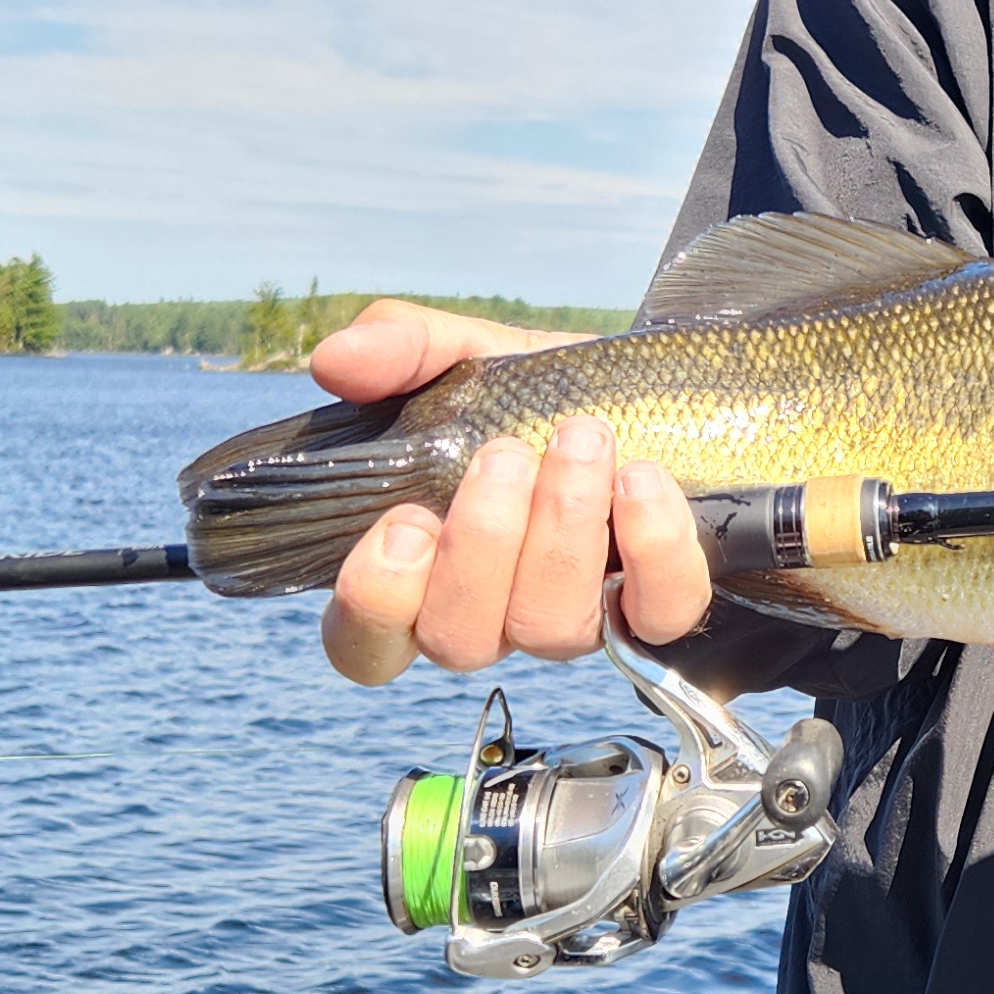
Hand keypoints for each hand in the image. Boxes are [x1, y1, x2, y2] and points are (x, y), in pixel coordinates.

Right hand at [310, 302, 713, 685]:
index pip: (364, 644)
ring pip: (550, 628)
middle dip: (481, 544)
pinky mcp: (655, 604)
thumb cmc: (532, 390)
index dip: (377, 601)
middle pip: (458, 638)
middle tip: (506, 453)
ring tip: (581, 442)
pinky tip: (641, 480)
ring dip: (562, 531)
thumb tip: (335, 359)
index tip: (406, 520)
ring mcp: (571, 618)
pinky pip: (658, 614)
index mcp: (420, 570)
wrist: (643, 385)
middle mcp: (490, 614)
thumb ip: (399, 350)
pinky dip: (653, 547)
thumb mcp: (462, 354)